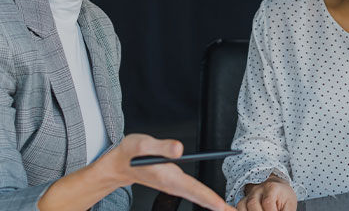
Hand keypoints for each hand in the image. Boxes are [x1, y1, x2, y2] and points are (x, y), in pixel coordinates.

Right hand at [95, 134, 233, 210]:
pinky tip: (214, 202)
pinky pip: (194, 193)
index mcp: (167, 177)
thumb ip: (161, 146)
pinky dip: (206, 199)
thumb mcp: (142, 144)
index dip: (208, 197)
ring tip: (228, 210)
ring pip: (197, 196)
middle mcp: (172, 184)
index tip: (221, 205)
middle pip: (199, 197)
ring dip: (213, 204)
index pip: (193, 189)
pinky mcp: (174, 183)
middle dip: (216, 205)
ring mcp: (174, 186)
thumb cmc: (131, 153)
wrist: (120, 164)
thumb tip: (179, 149)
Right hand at [238, 174, 297, 210]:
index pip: (267, 203)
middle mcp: (258, 189)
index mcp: (272, 187)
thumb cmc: (284, 197)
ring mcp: (249, 194)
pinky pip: (239, 208)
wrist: (277, 187)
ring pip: (243, 206)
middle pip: (253, 204)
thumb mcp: (289, 204)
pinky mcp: (244, 200)